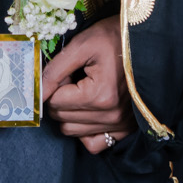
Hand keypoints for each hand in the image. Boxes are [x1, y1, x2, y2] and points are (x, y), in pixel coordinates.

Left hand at [42, 14, 137, 153]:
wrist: (146, 41)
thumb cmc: (113, 38)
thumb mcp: (81, 45)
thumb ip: (54, 71)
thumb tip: (37, 94)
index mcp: (100, 95)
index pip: (55, 102)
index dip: (54, 84)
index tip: (68, 69)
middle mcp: (111, 116)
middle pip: (62, 118)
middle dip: (61, 97)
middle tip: (75, 77)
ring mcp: (120, 125)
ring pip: (73, 132)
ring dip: (70, 113)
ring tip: (83, 90)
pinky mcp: (125, 129)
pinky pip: (94, 144)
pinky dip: (85, 132)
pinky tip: (88, 112)